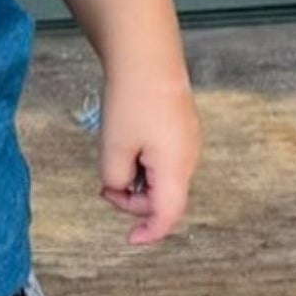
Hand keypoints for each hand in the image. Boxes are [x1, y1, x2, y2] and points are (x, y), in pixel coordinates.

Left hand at [98, 73, 202, 246]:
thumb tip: (121, 186)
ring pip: (164, 176)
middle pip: (165, 197)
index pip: (168, 216)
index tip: (130, 239)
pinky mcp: (183, 125)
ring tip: (115, 154)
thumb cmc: (131, 101)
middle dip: (134, 199)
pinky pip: (166, 157)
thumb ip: (117, 180)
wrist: (146, 55)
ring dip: (138, 178)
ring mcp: (189, 140)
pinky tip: (128, 140)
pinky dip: (146, 161)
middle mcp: (190, 157)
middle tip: (106, 186)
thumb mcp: (114, 148)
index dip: (149, 232)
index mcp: (176, 169)